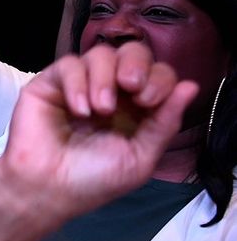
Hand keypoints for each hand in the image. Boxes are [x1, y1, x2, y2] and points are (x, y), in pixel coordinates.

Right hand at [0, 41, 196, 229]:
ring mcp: (79, 84)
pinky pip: (69, 64)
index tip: (149, 101)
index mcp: (136, 108)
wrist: (48, 189)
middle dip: (136, 64)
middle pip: (132, 52)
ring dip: (104, 78)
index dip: (159, 79)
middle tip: (131, 87)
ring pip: (100, 54)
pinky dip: (77, 84)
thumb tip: (191, 86)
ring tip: (100, 110)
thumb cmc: (94, 180)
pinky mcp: (51, 82)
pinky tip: (79, 111)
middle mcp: (110, 91)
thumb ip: (164, 123)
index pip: (157, 74)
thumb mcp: (140, 157)